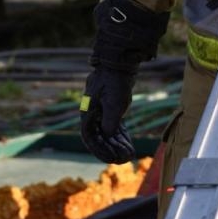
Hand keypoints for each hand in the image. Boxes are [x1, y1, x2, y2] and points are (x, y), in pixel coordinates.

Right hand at [79, 0, 168, 162]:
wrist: (120, 59)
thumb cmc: (115, 80)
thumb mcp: (114, 103)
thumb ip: (110, 122)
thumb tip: (108, 134)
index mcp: (88, 111)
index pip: (91, 138)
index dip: (101, 150)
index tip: (113, 159)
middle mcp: (92, 110)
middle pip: (99, 136)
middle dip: (111, 148)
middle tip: (124, 158)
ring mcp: (100, 106)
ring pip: (107, 130)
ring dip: (116, 142)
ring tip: (128, 152)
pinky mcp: (110, 102)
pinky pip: (113, 122)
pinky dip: (119, 133)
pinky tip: (127, 141)